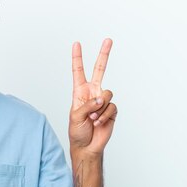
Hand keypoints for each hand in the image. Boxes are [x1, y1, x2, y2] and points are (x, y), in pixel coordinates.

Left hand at [69, 38, 117, 155]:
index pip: (78, 71)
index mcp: (80, 92)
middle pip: (100, 70)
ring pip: (107, 94)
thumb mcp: (75, 116)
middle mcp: (92, 93)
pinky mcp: (111, 110)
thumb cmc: (77, 131)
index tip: (76, 44)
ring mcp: (102, 101)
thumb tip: (100, 99)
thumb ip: (87, 105)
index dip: (77, 58)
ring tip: (91, 118)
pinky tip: (98, 123)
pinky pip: (111, 107)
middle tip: (108, 40)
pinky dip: (104, 115)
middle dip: (104, 55)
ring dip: (98, 108)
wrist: (87, 146)